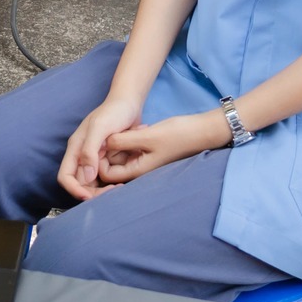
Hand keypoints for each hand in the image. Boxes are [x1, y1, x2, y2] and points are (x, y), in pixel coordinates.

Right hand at [58, 95, 142, 200]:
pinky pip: (105, 177)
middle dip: (93, 193)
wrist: (129, 102)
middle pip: (80, 184)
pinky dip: (111, 182)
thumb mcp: (100, 128)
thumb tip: (87, 176)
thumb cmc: (114, 112)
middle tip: (113, 192)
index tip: (89, 197)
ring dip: (104, 190)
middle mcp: (82, 155)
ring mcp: (95, 157)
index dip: (74, 190)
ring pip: (93, 183)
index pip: (65, 176)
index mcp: (75, 148)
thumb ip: (90, 150)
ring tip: (120, 188)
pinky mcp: (107, 159)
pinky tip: (123, 181)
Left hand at [98, 111, 228, 186]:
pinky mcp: (148, 151)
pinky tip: (140, 127)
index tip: (102, 140)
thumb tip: (102, 143)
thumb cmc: (177, 135)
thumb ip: (123, 140)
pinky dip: (129, 138)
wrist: (201, 130)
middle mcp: (138, 169)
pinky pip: (131, 147)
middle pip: (111, 165)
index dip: (99, 159)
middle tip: (117, 132)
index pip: (106, 174)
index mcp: (137, 171)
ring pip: (121, 154)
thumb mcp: (147, 135)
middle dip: (110, 149)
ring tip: (132, 128)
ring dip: (120, 142)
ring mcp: (144, 160)